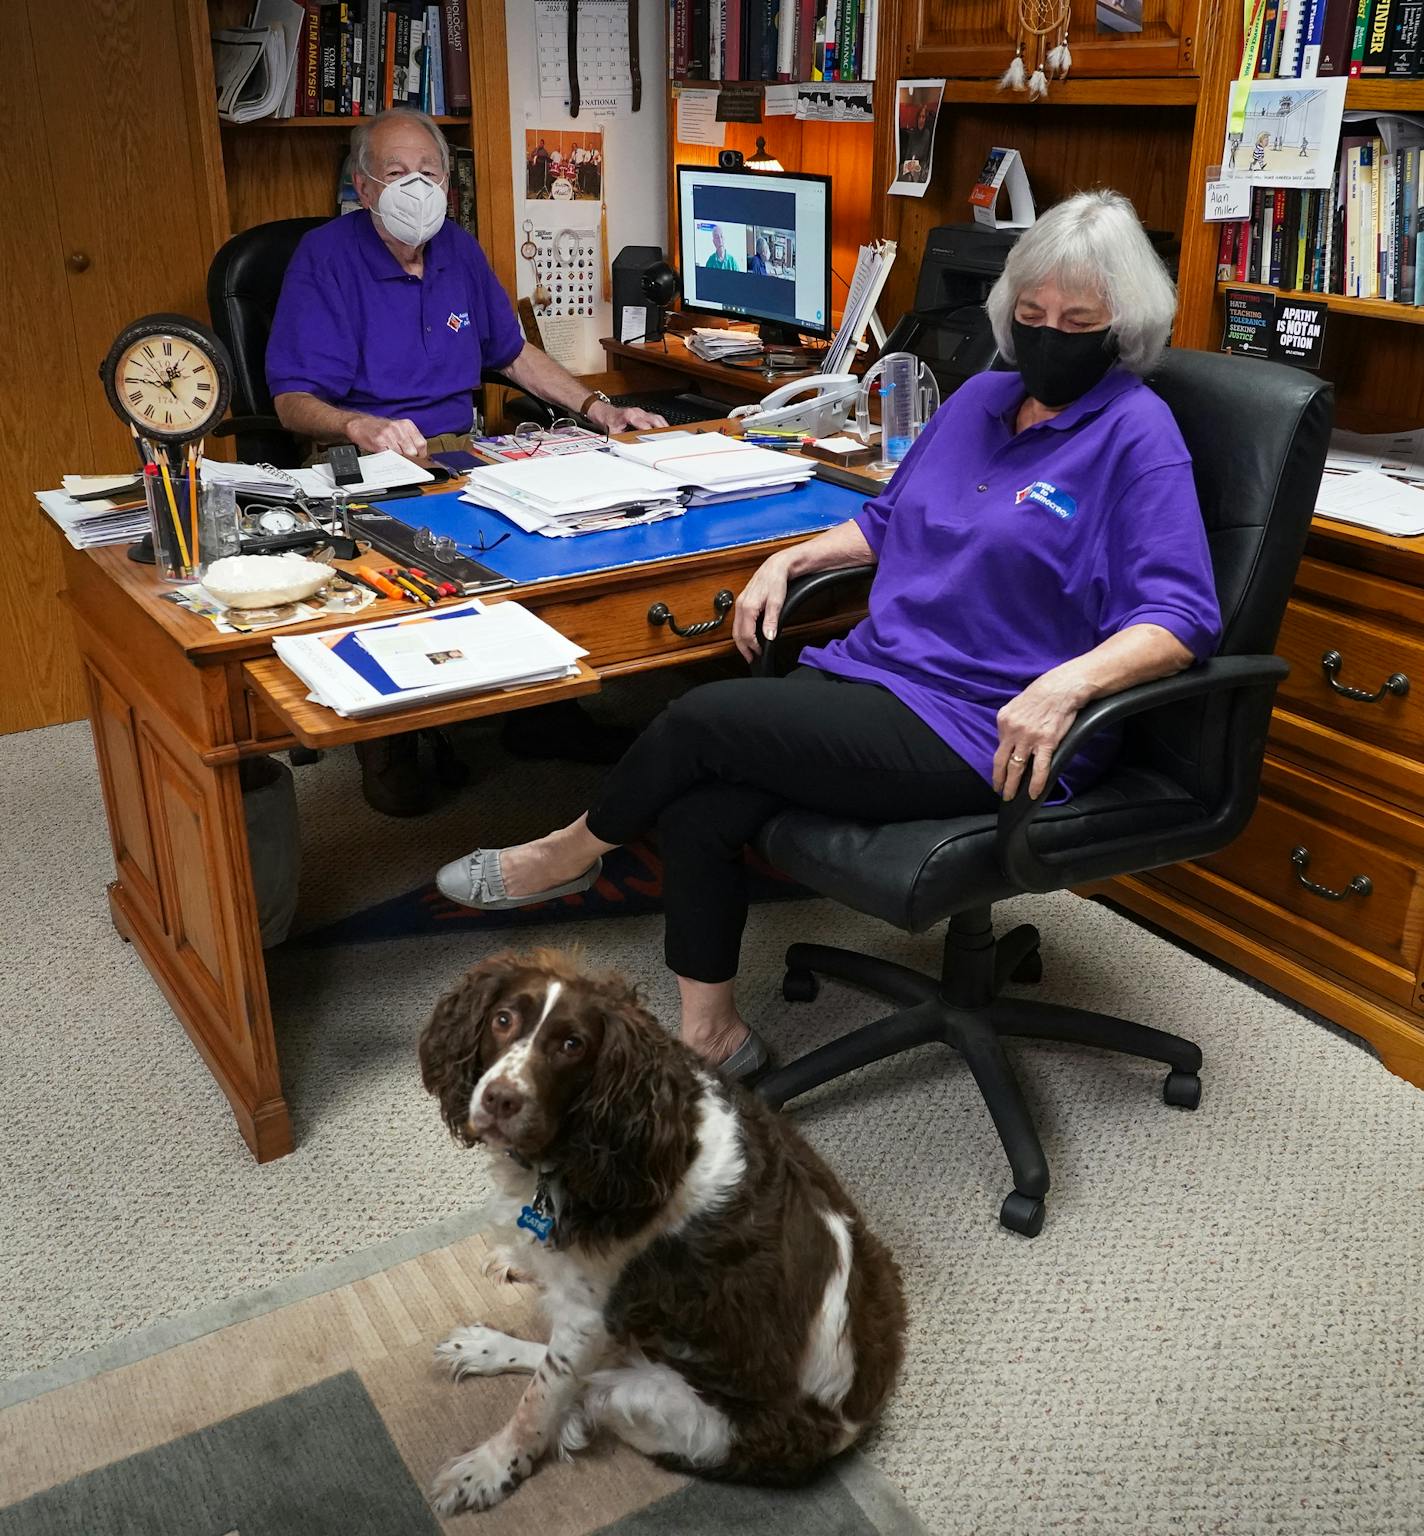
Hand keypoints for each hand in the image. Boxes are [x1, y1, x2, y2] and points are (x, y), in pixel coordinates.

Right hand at [345, 413, 426, 456]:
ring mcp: (388, 434)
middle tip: (402, 456)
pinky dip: (388, 458)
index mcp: (406, 424)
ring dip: (397, 458)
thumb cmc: (380, 429)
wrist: (359, 424)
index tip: (417, 458)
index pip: (421, 444)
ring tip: (391, 452)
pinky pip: (389, 456)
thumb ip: (410, 439)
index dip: (420, 454)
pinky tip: (385, 452)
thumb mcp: (398, 429)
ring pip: (401, 455)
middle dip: (408, 457)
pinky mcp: (379, 442)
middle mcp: (398, 428)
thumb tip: (420, 455)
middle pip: (412, 452)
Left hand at [588, 400, 667, 432]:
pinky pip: (654, 417)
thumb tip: (627, 448)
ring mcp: (640, 411)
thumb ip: (621, 439)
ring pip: (656, 417)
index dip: (651, 433)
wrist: (603, 412)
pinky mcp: (642, 413)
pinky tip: (664, 429)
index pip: (644, 425)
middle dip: (662, 429)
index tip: (657, 440)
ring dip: (664, 426)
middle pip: (654, 419)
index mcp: (630, 415)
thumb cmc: (608, 420)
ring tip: (671, 435)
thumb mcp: (612, 432)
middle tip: (669, 437)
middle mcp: (637, 412)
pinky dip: (661, 423)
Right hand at [732, 550, 792, 662]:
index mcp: (748, 607)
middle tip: (751, 659)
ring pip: (735, 628)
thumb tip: (768, 637)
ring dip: (741, 642)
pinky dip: (741, 633)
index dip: (752, 647)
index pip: (746, 634)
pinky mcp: (742, 602)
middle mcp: (741, 606)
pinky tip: (749, 636)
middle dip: (743, 648)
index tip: (760, 654)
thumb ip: (771, 621)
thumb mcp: (777, 602)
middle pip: (737, 634)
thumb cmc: (776, 581)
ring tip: (750, 651)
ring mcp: (740, 604)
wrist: (776, 566)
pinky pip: (738, 622)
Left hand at [992, 667, 1085, 801]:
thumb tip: (1011, 737)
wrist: (1064, 687)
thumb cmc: (1044, 693)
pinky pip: (1039, 768)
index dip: (1000, 762)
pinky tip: (1034, 794)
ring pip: (1016, 768)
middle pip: (1001, 761)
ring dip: (1012, 785)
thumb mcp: (1018, 704)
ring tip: (1010, 796)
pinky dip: (1035, 783)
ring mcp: (1029, 738)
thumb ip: (1012, 721)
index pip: (999, 746)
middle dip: (999, 779)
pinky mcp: (1047, 743)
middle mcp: (1013, 730)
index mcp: (1004, 720)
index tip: (999, 772)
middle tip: (999, 791)